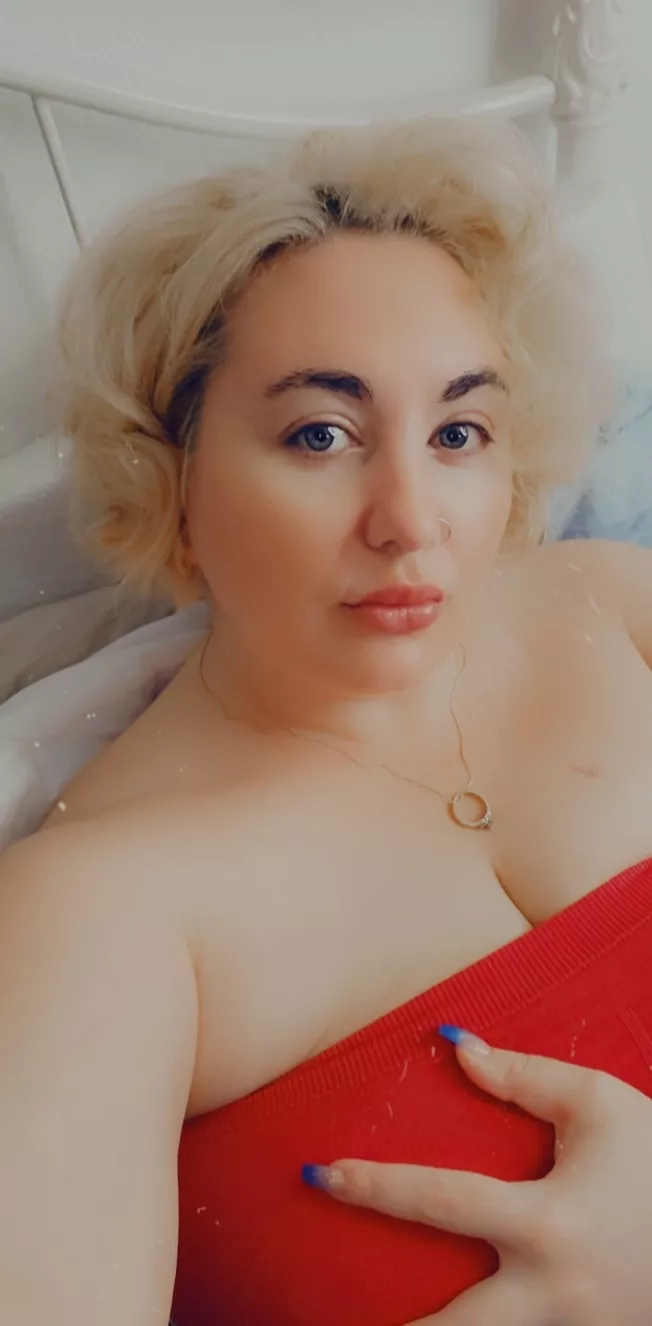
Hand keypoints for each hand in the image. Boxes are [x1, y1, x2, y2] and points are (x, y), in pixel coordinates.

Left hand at [304, 1030, 651, 1324]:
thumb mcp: (601, 1105)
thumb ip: (525, 1076)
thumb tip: (456, 1048)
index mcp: (548, 1223)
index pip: (441, 1202)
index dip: (375, 1188)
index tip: (322, 1176)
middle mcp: (551, 1293)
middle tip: (322, 1320)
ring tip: (375, 1325)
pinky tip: (445, 1319)